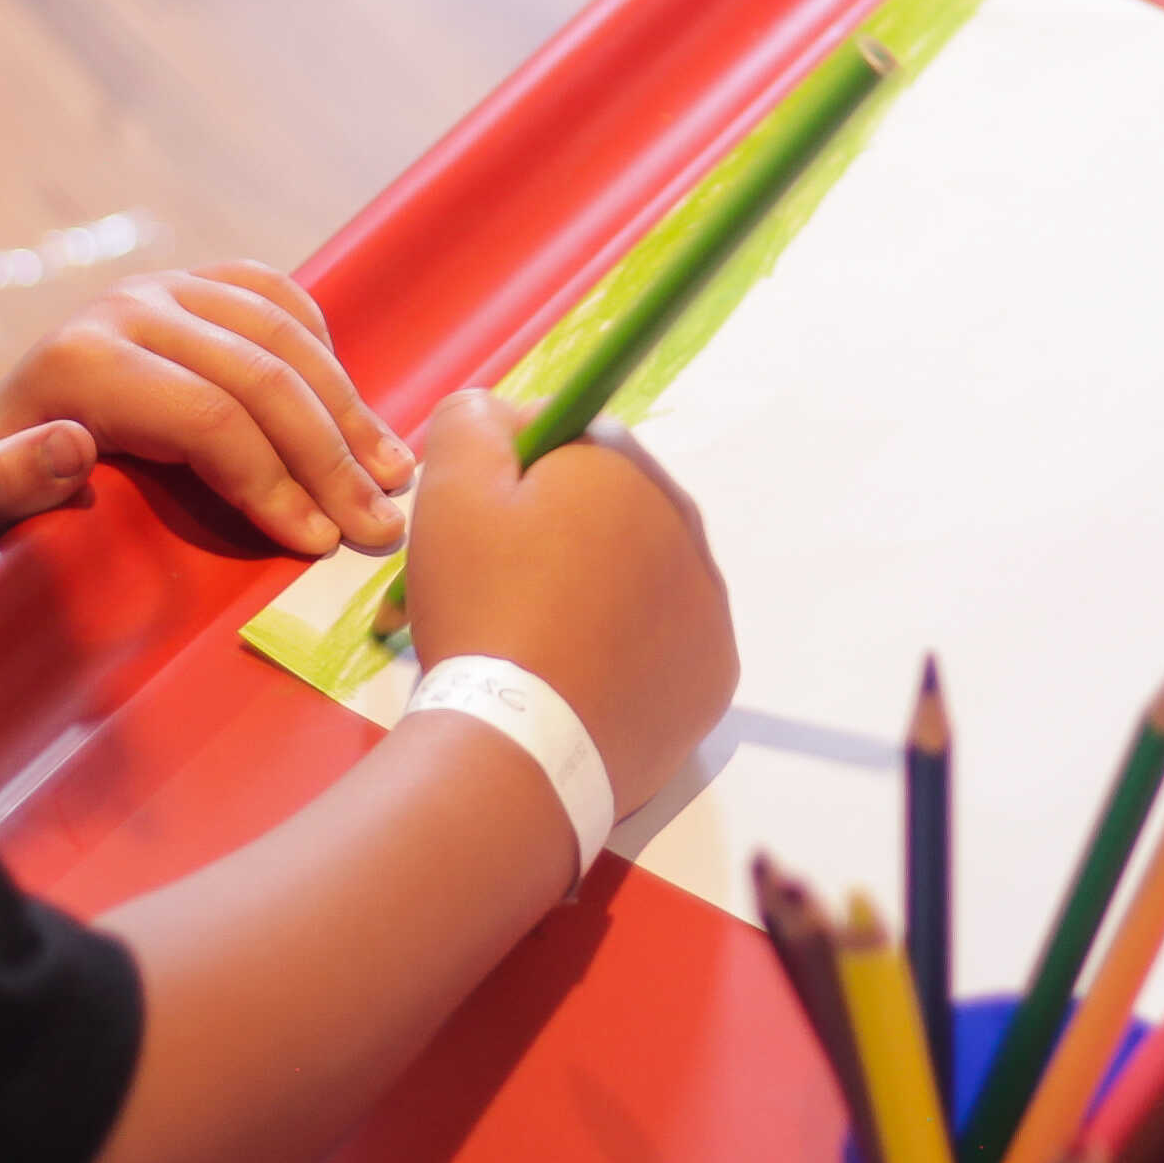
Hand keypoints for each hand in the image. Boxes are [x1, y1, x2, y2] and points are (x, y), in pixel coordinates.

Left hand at [0, 263, 411, 557]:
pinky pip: (279, 297)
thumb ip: (7, 485)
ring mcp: (169, 286)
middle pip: (262, 375)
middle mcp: (132, 307)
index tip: (317, 542)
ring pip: (285, 334)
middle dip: (330, 456)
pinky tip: (355, 408)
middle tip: (379, 525)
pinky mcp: (195, 283)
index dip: (272, 480)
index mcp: (86, 362)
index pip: (209, 417)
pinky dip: (325, 348)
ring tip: (395, 474)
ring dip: (349, 408)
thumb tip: (69, 446)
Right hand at [399, 395, 737, 803]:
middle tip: (490, 586)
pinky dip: (622, 653)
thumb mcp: (450, 484)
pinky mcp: (713, 677)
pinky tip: (573, 678)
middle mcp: (687, 526)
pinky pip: (661, 644)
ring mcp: (710, 607)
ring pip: (636, 576)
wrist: (520, 748)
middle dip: (551, 534)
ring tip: (528, 640)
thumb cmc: (484, 605)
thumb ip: (474, 419)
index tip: (478, 521)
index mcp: (628, 468)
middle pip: (607, 509)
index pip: (569, 439)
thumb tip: (506, 414)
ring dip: (588, 592)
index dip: (514, 472)